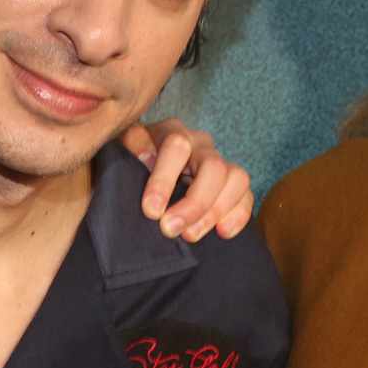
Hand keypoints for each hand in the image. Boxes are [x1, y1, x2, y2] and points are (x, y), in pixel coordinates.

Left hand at [122, 118, 254, 242]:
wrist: (141, 179)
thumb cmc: (130, 166)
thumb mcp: (121, 154)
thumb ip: (130, 149)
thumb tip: (146, 156)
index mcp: (172, 132)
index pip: (177, 146)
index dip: (164, 179)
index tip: (151, 210)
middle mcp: (201, 144)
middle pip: (213, 166)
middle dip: (193, 203)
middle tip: (171, 230)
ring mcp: (220, 163)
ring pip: (236, 178)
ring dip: (215, 211)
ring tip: (191, 235)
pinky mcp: (233, 184)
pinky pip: (246, 194)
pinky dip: (239, 214)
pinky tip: (223, 232)